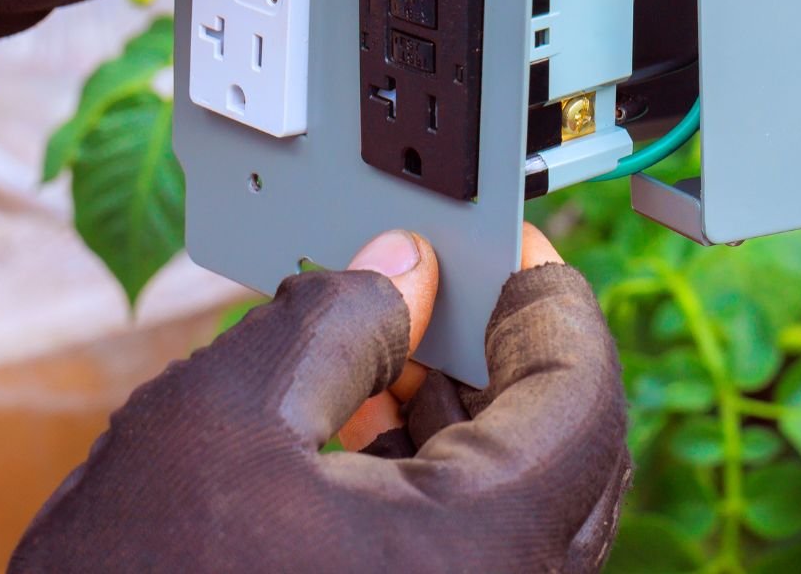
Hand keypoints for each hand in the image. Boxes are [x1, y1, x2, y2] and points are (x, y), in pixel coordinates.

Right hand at [9, 224, 630, 572]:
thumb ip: (331, 324)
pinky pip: (466, 551)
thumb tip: (400, 273)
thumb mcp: (217, 420)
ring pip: (515, 507)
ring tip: (398, 343)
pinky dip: (437, 479)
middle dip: (510, 357)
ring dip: (471, 416)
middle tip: (457, 287)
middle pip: (564, 456)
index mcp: (479, 553)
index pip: (582, 403)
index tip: (518, 256)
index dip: (555, 309)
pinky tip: (370, 424)